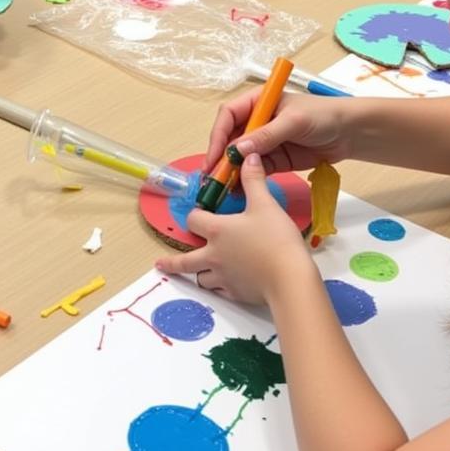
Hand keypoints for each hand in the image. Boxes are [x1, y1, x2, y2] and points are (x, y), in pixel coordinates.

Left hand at [156, 154, 310, 305]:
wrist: (289, 277)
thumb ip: (254, 180)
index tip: (196, 216)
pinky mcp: (235, 294)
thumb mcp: (265, 204)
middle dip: (171, 262)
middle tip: (160, 263)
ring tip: (198, 273)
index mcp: (217, 230)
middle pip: (185, 260)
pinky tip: (225, 285)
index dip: (194, 216)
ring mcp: (223, 277)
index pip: (193, 221)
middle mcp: (214, 255)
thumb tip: (248, 156)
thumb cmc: (276, 239)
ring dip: (199, 274)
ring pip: (201, 278)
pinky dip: (219, 287)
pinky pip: (220, 291)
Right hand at [201, 90, 350, 174]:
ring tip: (222, 188)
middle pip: (229, 138)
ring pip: (239, 157)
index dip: (218, 135)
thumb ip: (266, 135)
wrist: (350, 133)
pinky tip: (238, 191)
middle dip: (221, 157)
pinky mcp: (274, 160)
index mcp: (258, 102)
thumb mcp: (293, 122)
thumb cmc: (323, 116)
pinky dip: (244, 180)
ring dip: (230, 172)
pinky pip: (253, 171)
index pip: (229, 115)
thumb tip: (237, 149)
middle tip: (214, 178)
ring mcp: (264, 142)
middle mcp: (256, 121)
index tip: (215, 156)